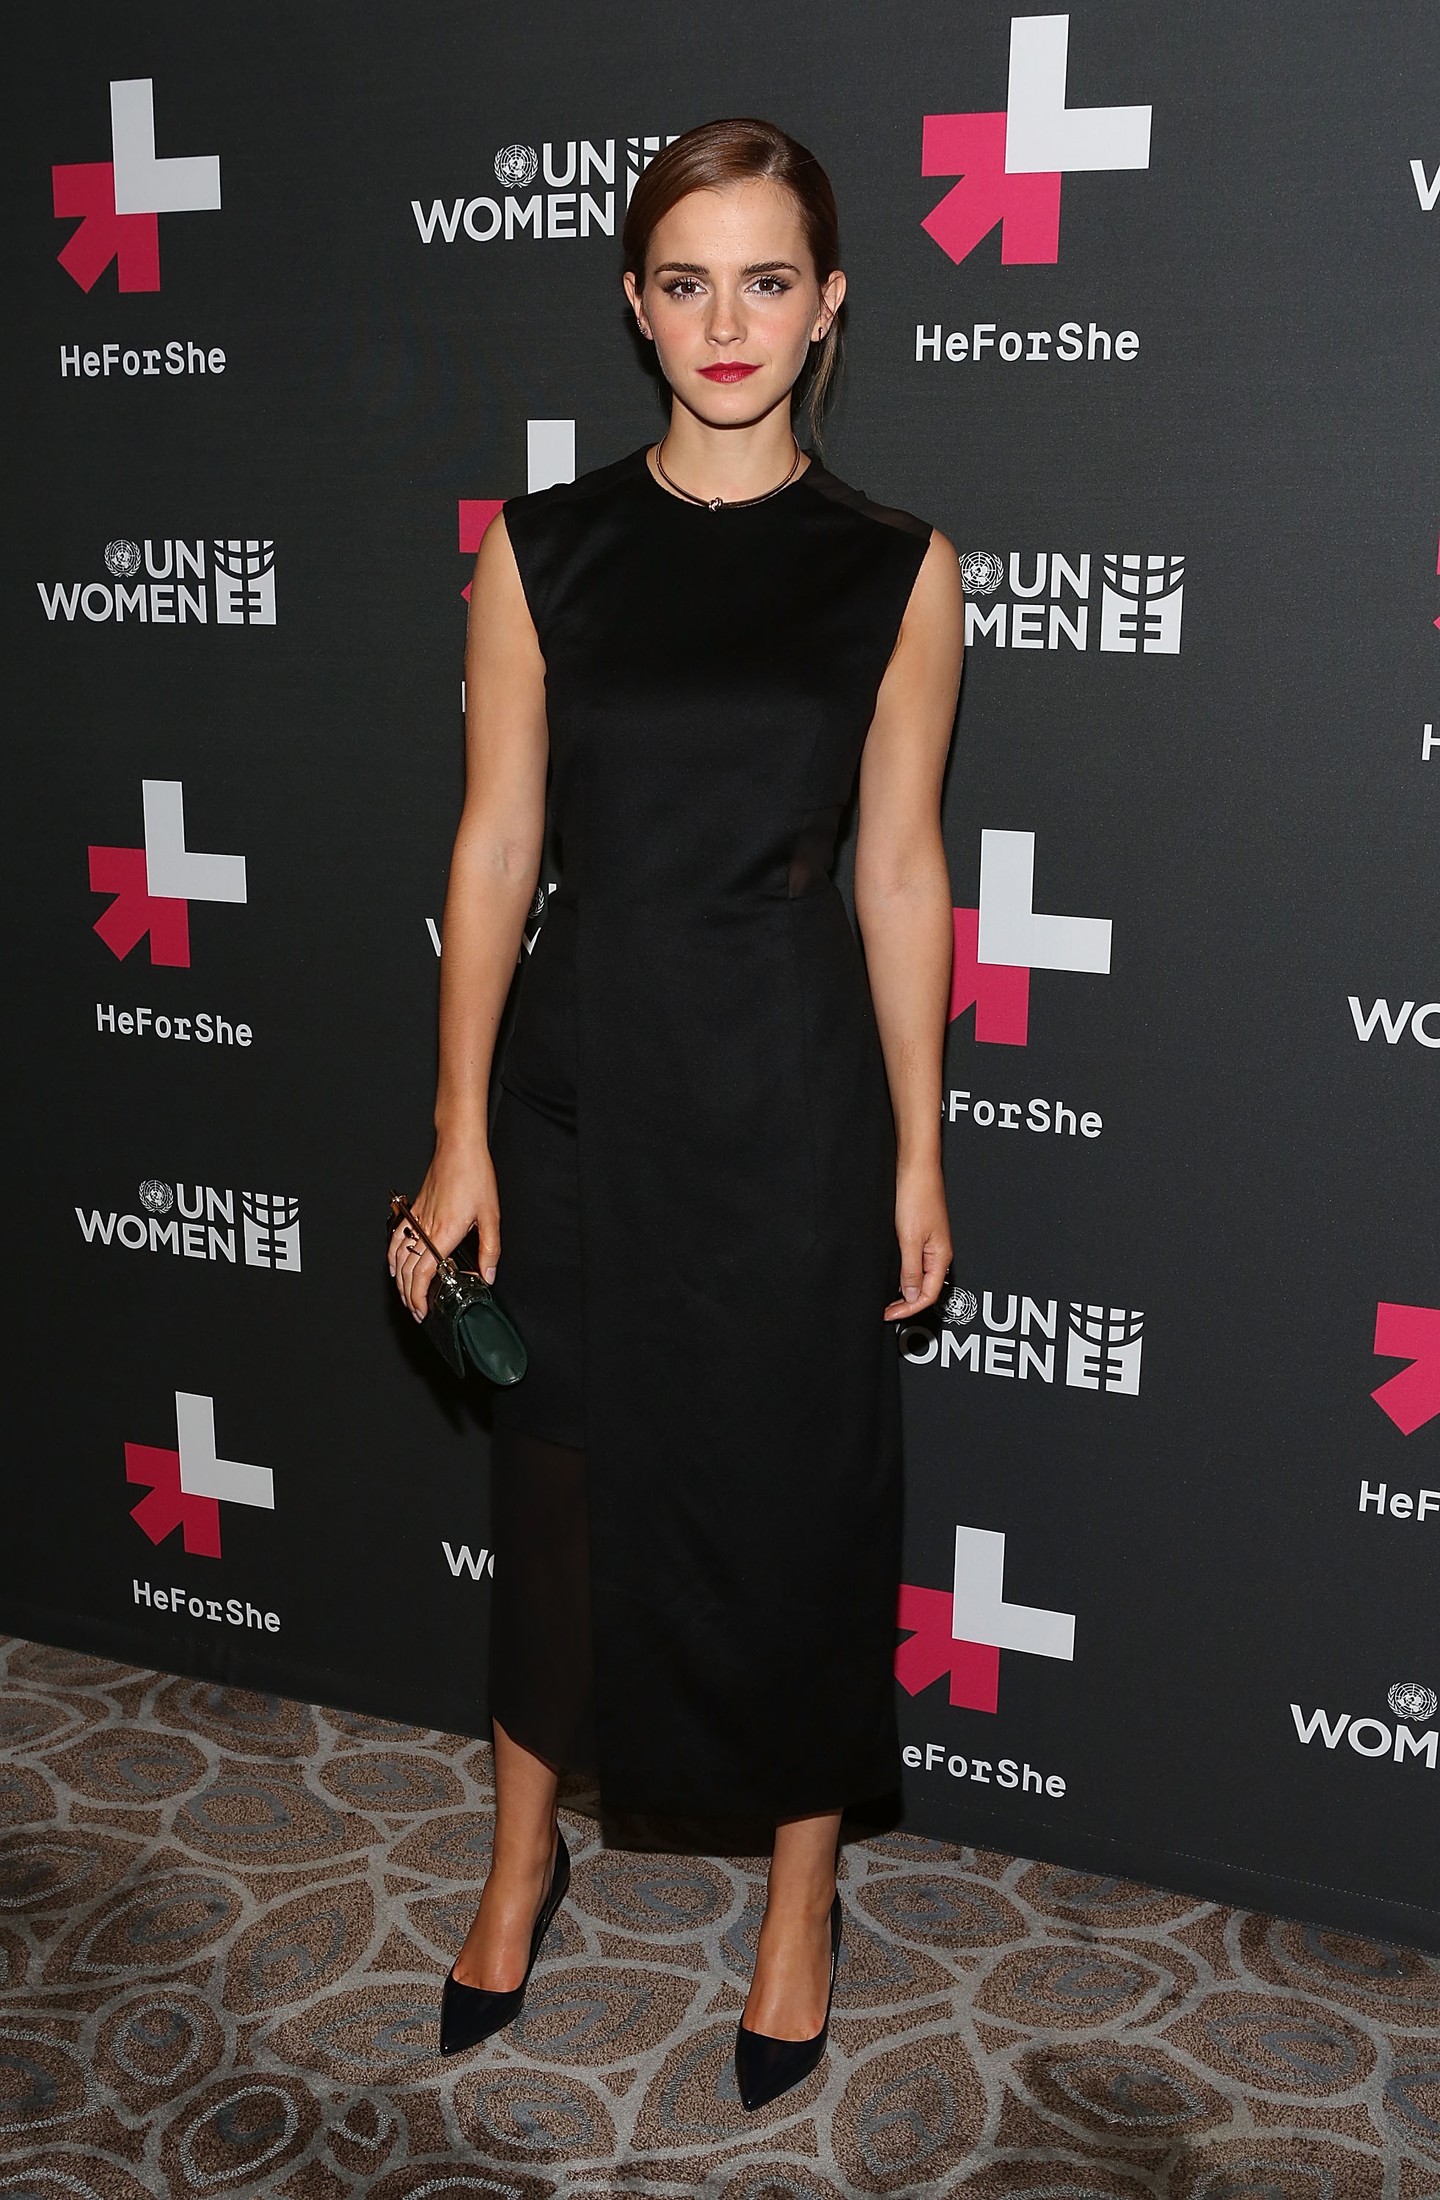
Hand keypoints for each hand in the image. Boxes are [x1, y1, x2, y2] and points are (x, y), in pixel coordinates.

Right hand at [388, 1139, 499, 1322]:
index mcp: (444, 1233)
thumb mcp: (491, 1216)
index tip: (421, 1311)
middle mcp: (425, 1228)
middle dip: (407, 1295)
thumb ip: (490, 1250)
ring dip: (398, 1279)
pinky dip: (392, 1255)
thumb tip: (488, 1274)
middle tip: (414, 1310)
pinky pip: (397, 1238)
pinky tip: (394, 1263)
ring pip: (398, 1256)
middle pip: (406, 1270)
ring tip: (404, 1294)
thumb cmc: (474, 1175)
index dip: (418, 1297)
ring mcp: (417, 1218)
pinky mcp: (415, 1209)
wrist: (459, 1147)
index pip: (423, 1275)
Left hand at [883, 1156, 951, 1321]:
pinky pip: (914, 1262)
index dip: (909, 1308)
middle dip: (907, 1303)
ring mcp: (930, 1243)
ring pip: (919, 1276)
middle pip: (926, 1288)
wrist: (915, 1168)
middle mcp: (938, 1252)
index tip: (890, 1314)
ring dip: (904, 1289)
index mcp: (941, 1255)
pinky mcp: (920, 1234)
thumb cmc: (917, 1195)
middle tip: (885, 1310)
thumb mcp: (910, 1238)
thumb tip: (912, 1295)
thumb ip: (911, 1269)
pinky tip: (891, 1275)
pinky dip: (903, 1274)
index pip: (929, 1294)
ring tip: (886, 1298)